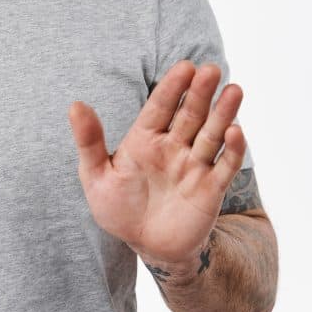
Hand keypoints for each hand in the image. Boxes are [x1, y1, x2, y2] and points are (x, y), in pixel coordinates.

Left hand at [68, 60, 247, 270]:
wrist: (144, 245)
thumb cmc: (117, 207)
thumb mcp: (96, 175)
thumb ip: (89, 141)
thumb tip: (75, 104)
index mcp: (145, 138)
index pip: (160, 106)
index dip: (172, 87)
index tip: (185, 67)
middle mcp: (173, 146)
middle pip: (190, 114)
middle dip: (201, 93)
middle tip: (211, 70)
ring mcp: (194, 165)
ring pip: (211, 134)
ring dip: (223, 113)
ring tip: (234, 90)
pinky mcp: (211, 188)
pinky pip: (224, 165)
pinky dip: (232, 150)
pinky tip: (236, 132)